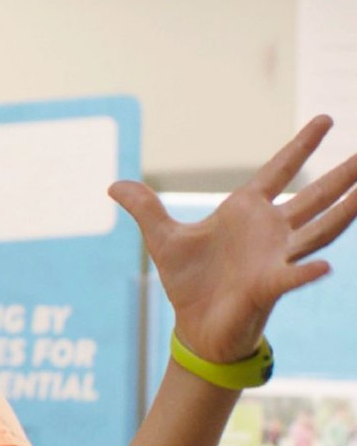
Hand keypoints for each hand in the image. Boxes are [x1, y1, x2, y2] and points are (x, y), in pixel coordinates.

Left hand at [109, 115, 356, 362]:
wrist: (195, 326)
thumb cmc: (188, 282)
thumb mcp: (162, 239)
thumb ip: (145, 208)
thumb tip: (113, 185)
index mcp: (246, 212)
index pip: (280, 171)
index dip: (301, 146)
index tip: (326, 118)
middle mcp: (269, 231)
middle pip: (314, 196)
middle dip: (343, 175)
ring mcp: (274, 258)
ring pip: (318, 230)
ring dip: (344, 211)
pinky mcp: (267, 287)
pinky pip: (291, 277)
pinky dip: (305, 272)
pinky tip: (323, 267)